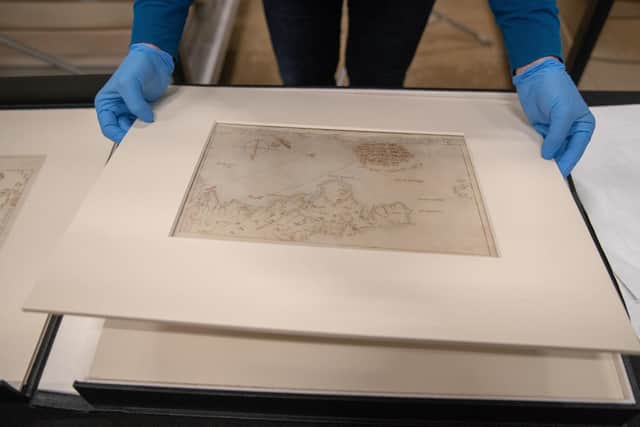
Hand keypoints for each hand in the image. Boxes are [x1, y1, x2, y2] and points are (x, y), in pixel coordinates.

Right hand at [95, 43, 173, 142]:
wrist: (155, 58)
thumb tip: (145, 119)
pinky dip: (151, 125)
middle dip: (132, 135)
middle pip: (122, 130)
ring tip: (151, 130)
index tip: (130, 140)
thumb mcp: (129, 83)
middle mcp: (116, 108)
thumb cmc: (136, 65)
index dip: (118, 135)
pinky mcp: (144, 109)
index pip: (108, 127)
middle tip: (144, 137)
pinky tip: (156, 124)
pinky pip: (146, 123)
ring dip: (143, 130)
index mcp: (105, 103)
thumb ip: (135, 103)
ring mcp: (131, 110)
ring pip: (135, 128)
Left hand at [513, 58, 594, 176]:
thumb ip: (557, 135)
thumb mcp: (562, 112)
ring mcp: (555, 130)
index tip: (558, 175)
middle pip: (564, 153)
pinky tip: (530, 160)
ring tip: (536, 172)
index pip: (576, 150)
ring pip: (552, 150)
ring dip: (545, 159)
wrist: (536, 75)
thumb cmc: (555, 88)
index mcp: (583, 126)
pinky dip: (535, 151)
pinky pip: (539, 144)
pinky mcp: (541, 129)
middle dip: (556, 163)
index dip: (567, 163)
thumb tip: (549, 154)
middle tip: (545, 178)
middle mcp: (570, 130)